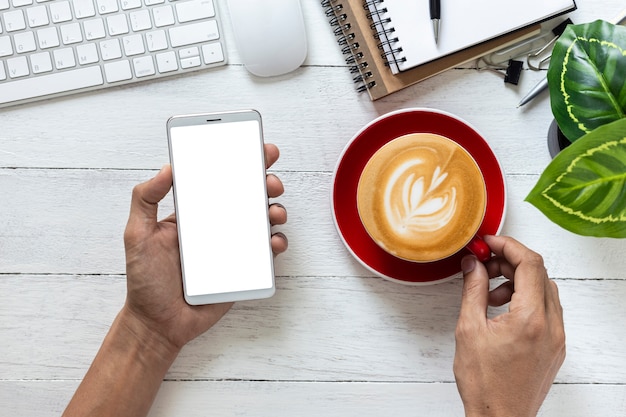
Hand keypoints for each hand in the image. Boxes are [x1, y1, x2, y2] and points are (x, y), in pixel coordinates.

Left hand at [122, 143, 287, 355]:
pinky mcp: (243, 269)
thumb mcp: (137, 235)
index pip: (219, 180)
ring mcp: (231, 247)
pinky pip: (265, 253)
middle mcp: (216, 226)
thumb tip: (168, 168)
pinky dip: (276, 243)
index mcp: (194, 213)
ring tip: (274, 211)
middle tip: (270, 181)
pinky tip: (274, 241)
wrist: (158, 323)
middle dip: (264, 183)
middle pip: (247, 197)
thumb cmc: (146, 281)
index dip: (239, 162)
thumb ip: (145, 200)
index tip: (255, 149)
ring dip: (275, 210)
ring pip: (261, 221)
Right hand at [453, 235, 564, 416]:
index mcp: (530, 319)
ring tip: (491, 293)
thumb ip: (473, 290)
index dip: (508, 246)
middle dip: (510, 263)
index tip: (489, 243)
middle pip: (539, 274)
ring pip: (545, 291)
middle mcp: (552, 326)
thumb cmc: (484, 383)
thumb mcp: (469, 330)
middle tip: (484, 265)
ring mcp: (557, 338)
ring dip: (519, 281)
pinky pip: (547, 310)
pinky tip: (504, 310)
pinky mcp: (555, 347)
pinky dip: (527, 300)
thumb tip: (473, 265)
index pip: (530, 264)